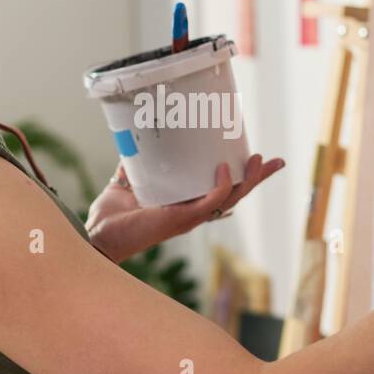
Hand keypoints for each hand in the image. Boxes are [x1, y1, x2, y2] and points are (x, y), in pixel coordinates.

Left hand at [85, 154, 284, 263]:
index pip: (221, 189)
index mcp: (186, 203)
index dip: (242, 177)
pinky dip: (219, 187)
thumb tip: (134, 139)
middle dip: (257, 178)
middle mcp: (192, 211)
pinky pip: (208, 203)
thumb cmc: (112, 216)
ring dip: (247, 181)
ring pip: (229, 199)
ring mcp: (189, 216)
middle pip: (234, 194)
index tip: (259, 159)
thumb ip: (135, 163)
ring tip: (258, 160)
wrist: (98, 234)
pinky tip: (224, 170)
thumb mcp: (128, 182)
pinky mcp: (181, 219)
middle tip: (275, 161)